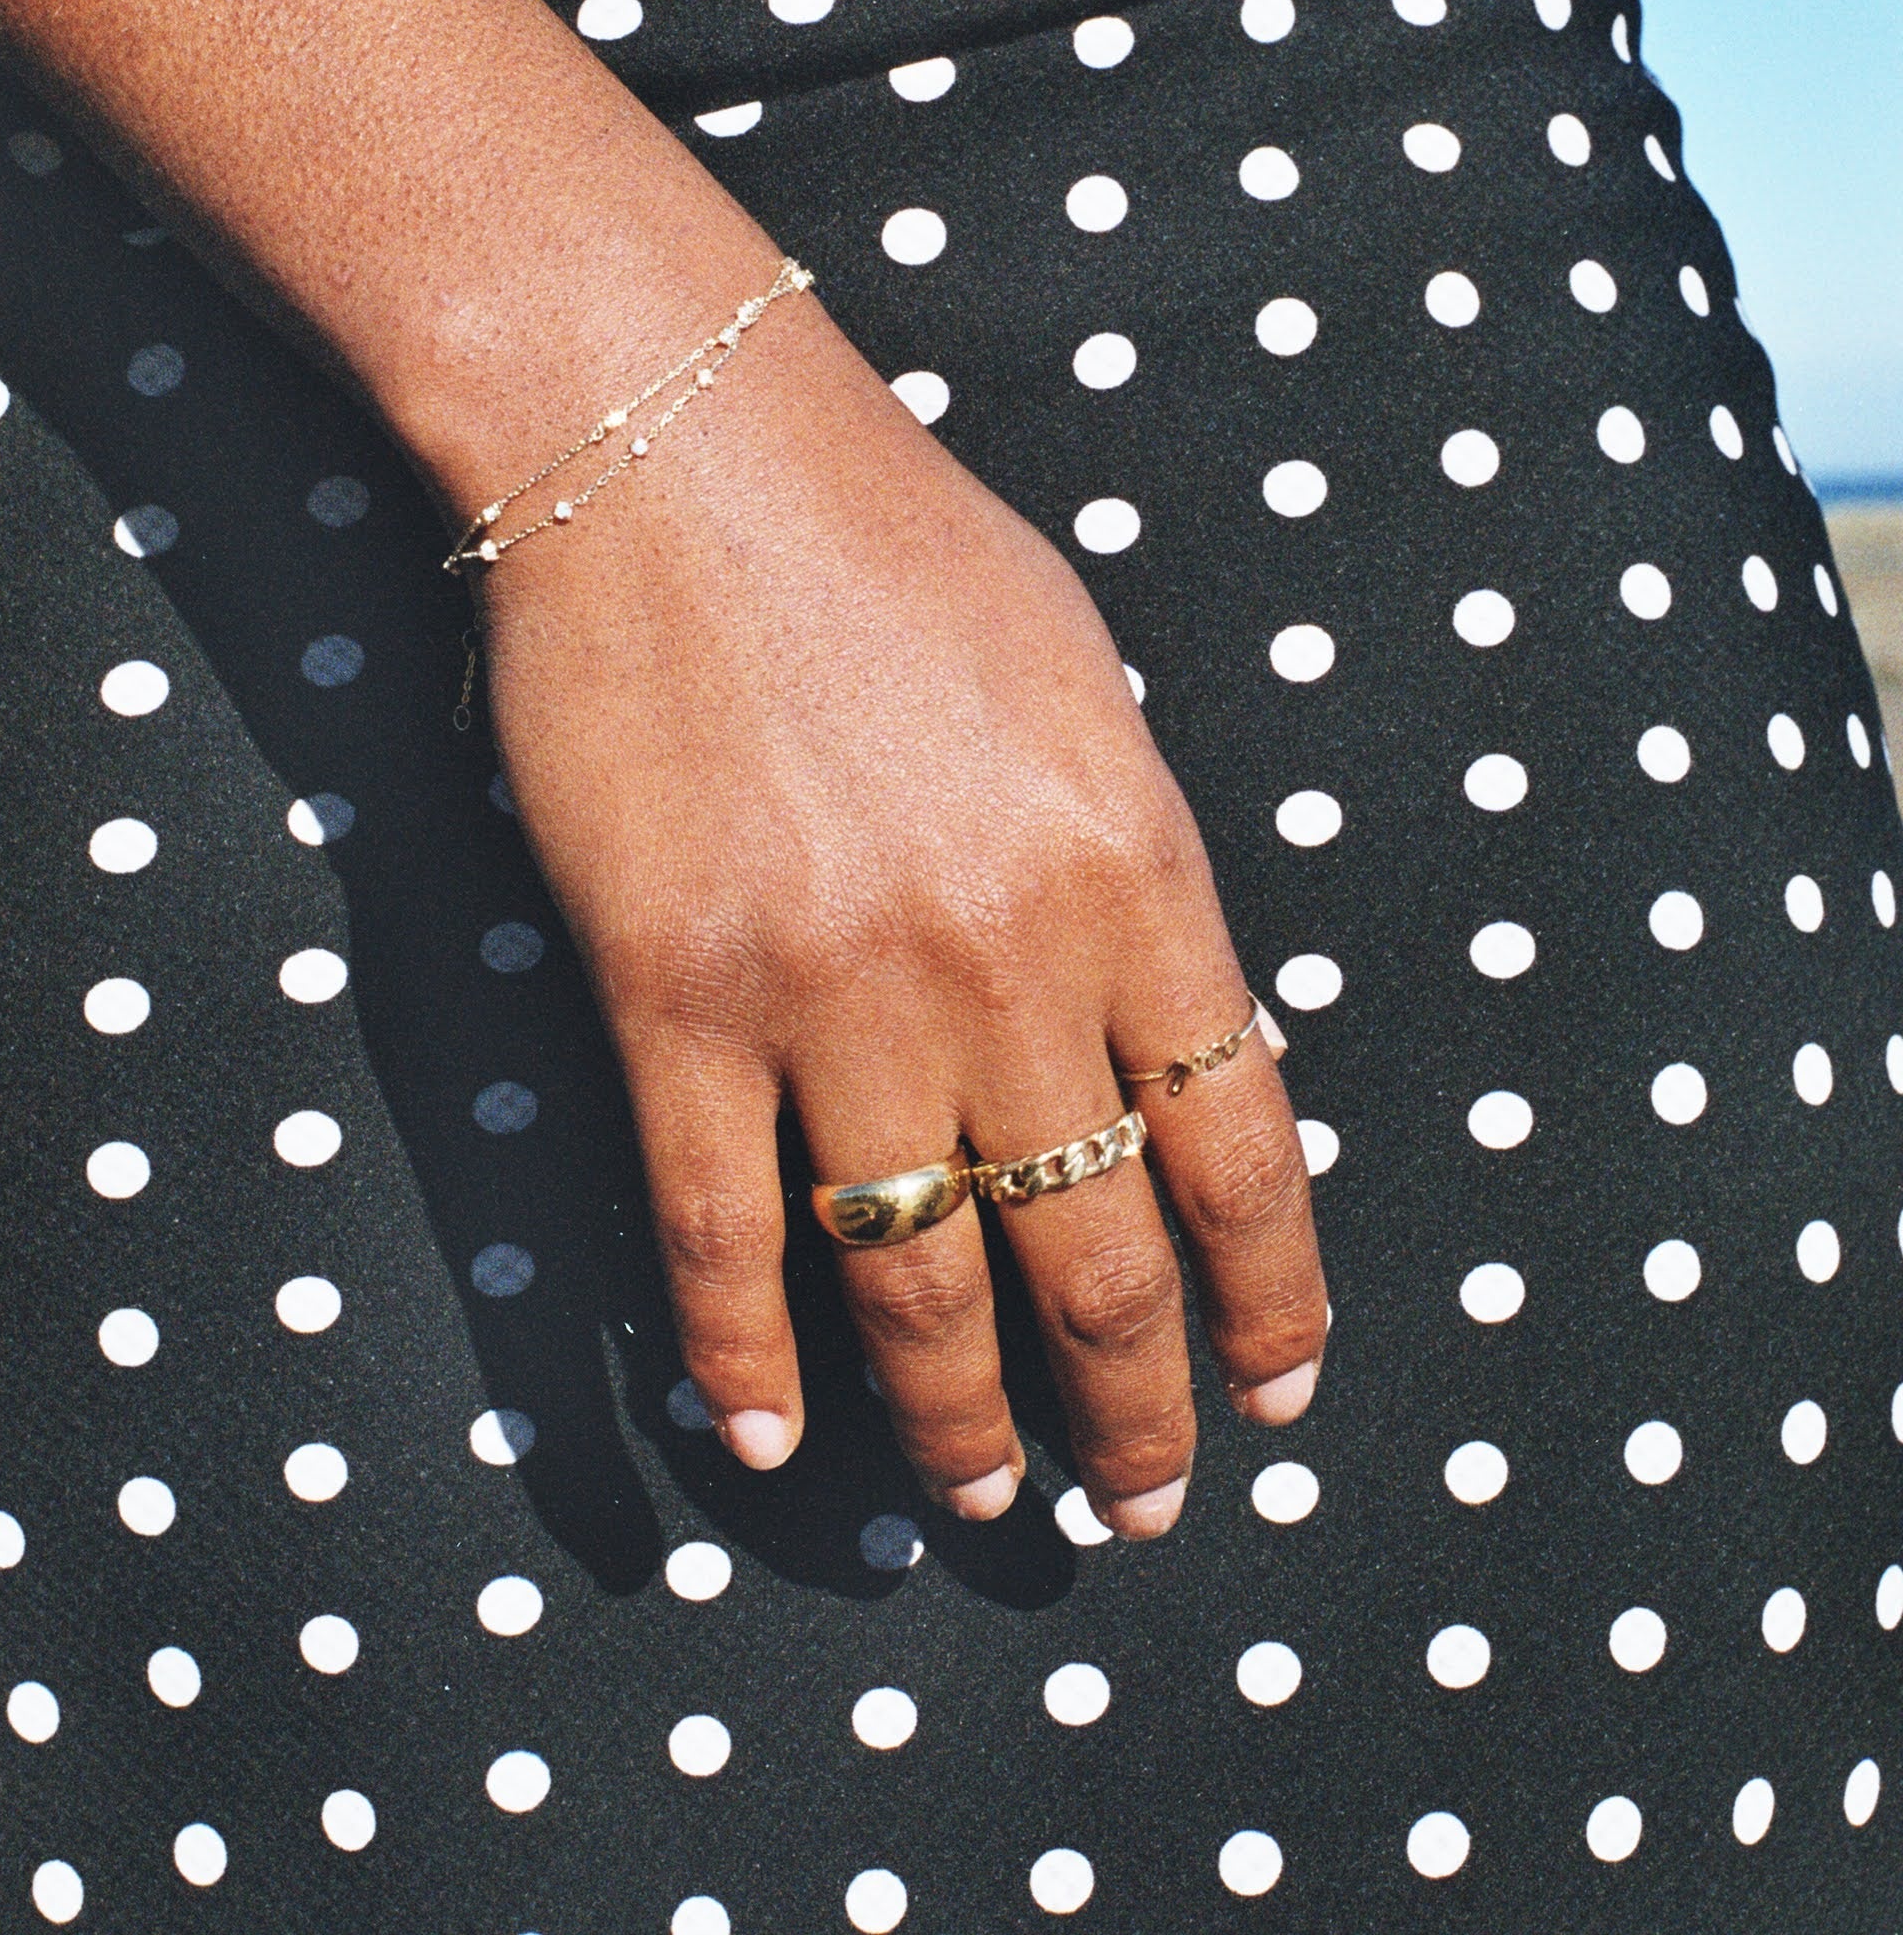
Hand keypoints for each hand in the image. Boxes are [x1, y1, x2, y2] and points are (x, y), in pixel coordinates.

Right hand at [478, 269, 1327, 1539]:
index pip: (1241, 1150)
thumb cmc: (892, 544)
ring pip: (917, 1276)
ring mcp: (833, 992)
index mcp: (1134, 873)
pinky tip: (772, 1433)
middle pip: (1096, 1250)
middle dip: (1136, 1403)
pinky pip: (716, 1227)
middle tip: (1146, 1499)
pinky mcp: (674, 997)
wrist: (675, 440)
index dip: (1268, 1300)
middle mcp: (1002, 962)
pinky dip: (741, 1351)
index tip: (1272, 1392)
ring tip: (997, 1504)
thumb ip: (1136, 877)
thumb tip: (1157, 1032)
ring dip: (964, 1419)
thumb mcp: (1084, 691)